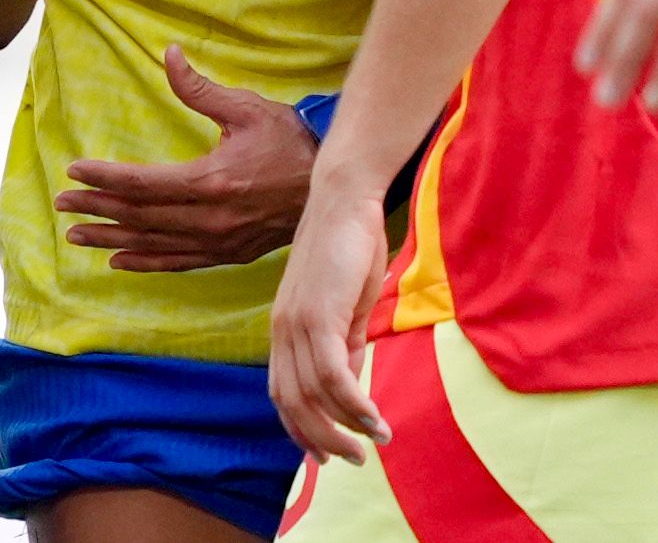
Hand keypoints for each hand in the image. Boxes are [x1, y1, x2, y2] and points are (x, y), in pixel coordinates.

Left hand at [56, 45, 315, 271]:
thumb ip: (201, 89)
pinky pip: (176, 263)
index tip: (74, 171)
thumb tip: (169, 54)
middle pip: (140, 215)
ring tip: (76, 235)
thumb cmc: (290, 144)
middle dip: (98, 208)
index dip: (105, 177)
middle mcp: (208, 218)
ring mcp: (217, 242)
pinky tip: (118, 261)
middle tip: (62, 202)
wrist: (331, 192)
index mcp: (211, 181)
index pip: (143, 182)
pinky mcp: (226, 255)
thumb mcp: (247, 109)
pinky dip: (144, 263)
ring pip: (152, 243)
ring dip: (111, 238)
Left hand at [267, 175, 394, 462]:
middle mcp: (282, 331)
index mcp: (284, 329)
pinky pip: (333, 374)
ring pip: (313, 395)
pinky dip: (353, 402)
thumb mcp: (348, 307)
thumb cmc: (350, 247)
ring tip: (375, 441)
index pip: (283, 393)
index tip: (326, 454)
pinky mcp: (319, 314)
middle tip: (354, 459)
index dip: (301, 429)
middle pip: (293, 404)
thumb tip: (352, 387)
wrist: (345, 198)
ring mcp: (297, 323)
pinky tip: (375, 418)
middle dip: (323, 440)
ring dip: (345, 427)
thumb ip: (346, 346)